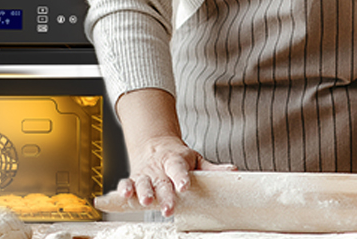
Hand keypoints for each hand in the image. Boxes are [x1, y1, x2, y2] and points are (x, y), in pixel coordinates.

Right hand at [119, 136, 234, 215]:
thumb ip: (211, 168)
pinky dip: (124, 189)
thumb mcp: (196, 160)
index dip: (181, 177)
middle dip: (164, 195)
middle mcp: (159, 168)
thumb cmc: (180, 158)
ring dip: (143, 192)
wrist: (155, 147)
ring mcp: (145, 173)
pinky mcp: (134, 179)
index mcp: (175, 160)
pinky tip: (125, 196)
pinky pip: (127, 183)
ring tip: (146, 202)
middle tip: (169, 209)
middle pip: (161, 181)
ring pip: (143, 182)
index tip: (184, 186)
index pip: (179, 168)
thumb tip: (233, 171)